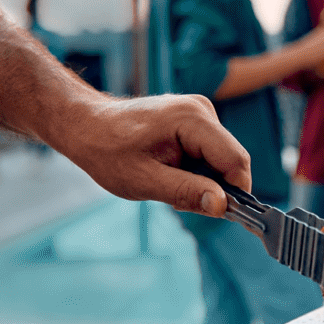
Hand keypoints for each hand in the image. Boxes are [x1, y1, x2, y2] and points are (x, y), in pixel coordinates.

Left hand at [53, 93, 251, 216]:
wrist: (87, 126)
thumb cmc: (108, 151)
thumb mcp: (145, 180)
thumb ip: (186, 192)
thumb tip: (222, 206)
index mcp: (192, 119)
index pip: (236, 160)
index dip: (235, 192)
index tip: (217, 214)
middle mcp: (202, 109)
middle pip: (230, 160)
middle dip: (213, 187)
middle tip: (176, 198)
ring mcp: (199, 112)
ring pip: (220, 160)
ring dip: (202, 180)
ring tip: (165, 182)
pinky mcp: (195, 120)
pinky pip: (209, 153)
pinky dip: (195, 170)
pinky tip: (168, 172)